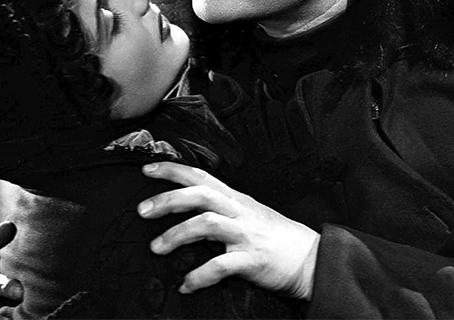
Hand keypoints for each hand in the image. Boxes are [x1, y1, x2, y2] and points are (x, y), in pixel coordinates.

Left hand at [137, 162, 319, 299]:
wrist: (311, 258)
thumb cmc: (275, 236)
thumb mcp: (248, 211)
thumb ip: (221, 206)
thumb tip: (187, 207)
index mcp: (235, 198)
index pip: (200, 176)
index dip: (173, 170)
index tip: (148, 169)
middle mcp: (238, 211)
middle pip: (199, 195)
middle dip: (168, 199)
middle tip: (142, 210)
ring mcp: (245, 234)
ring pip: (206, 224)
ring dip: (177, 234)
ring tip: (156, 247)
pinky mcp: (251, 260)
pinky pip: (220, 265)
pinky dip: (199, 275)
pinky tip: (186, 284)